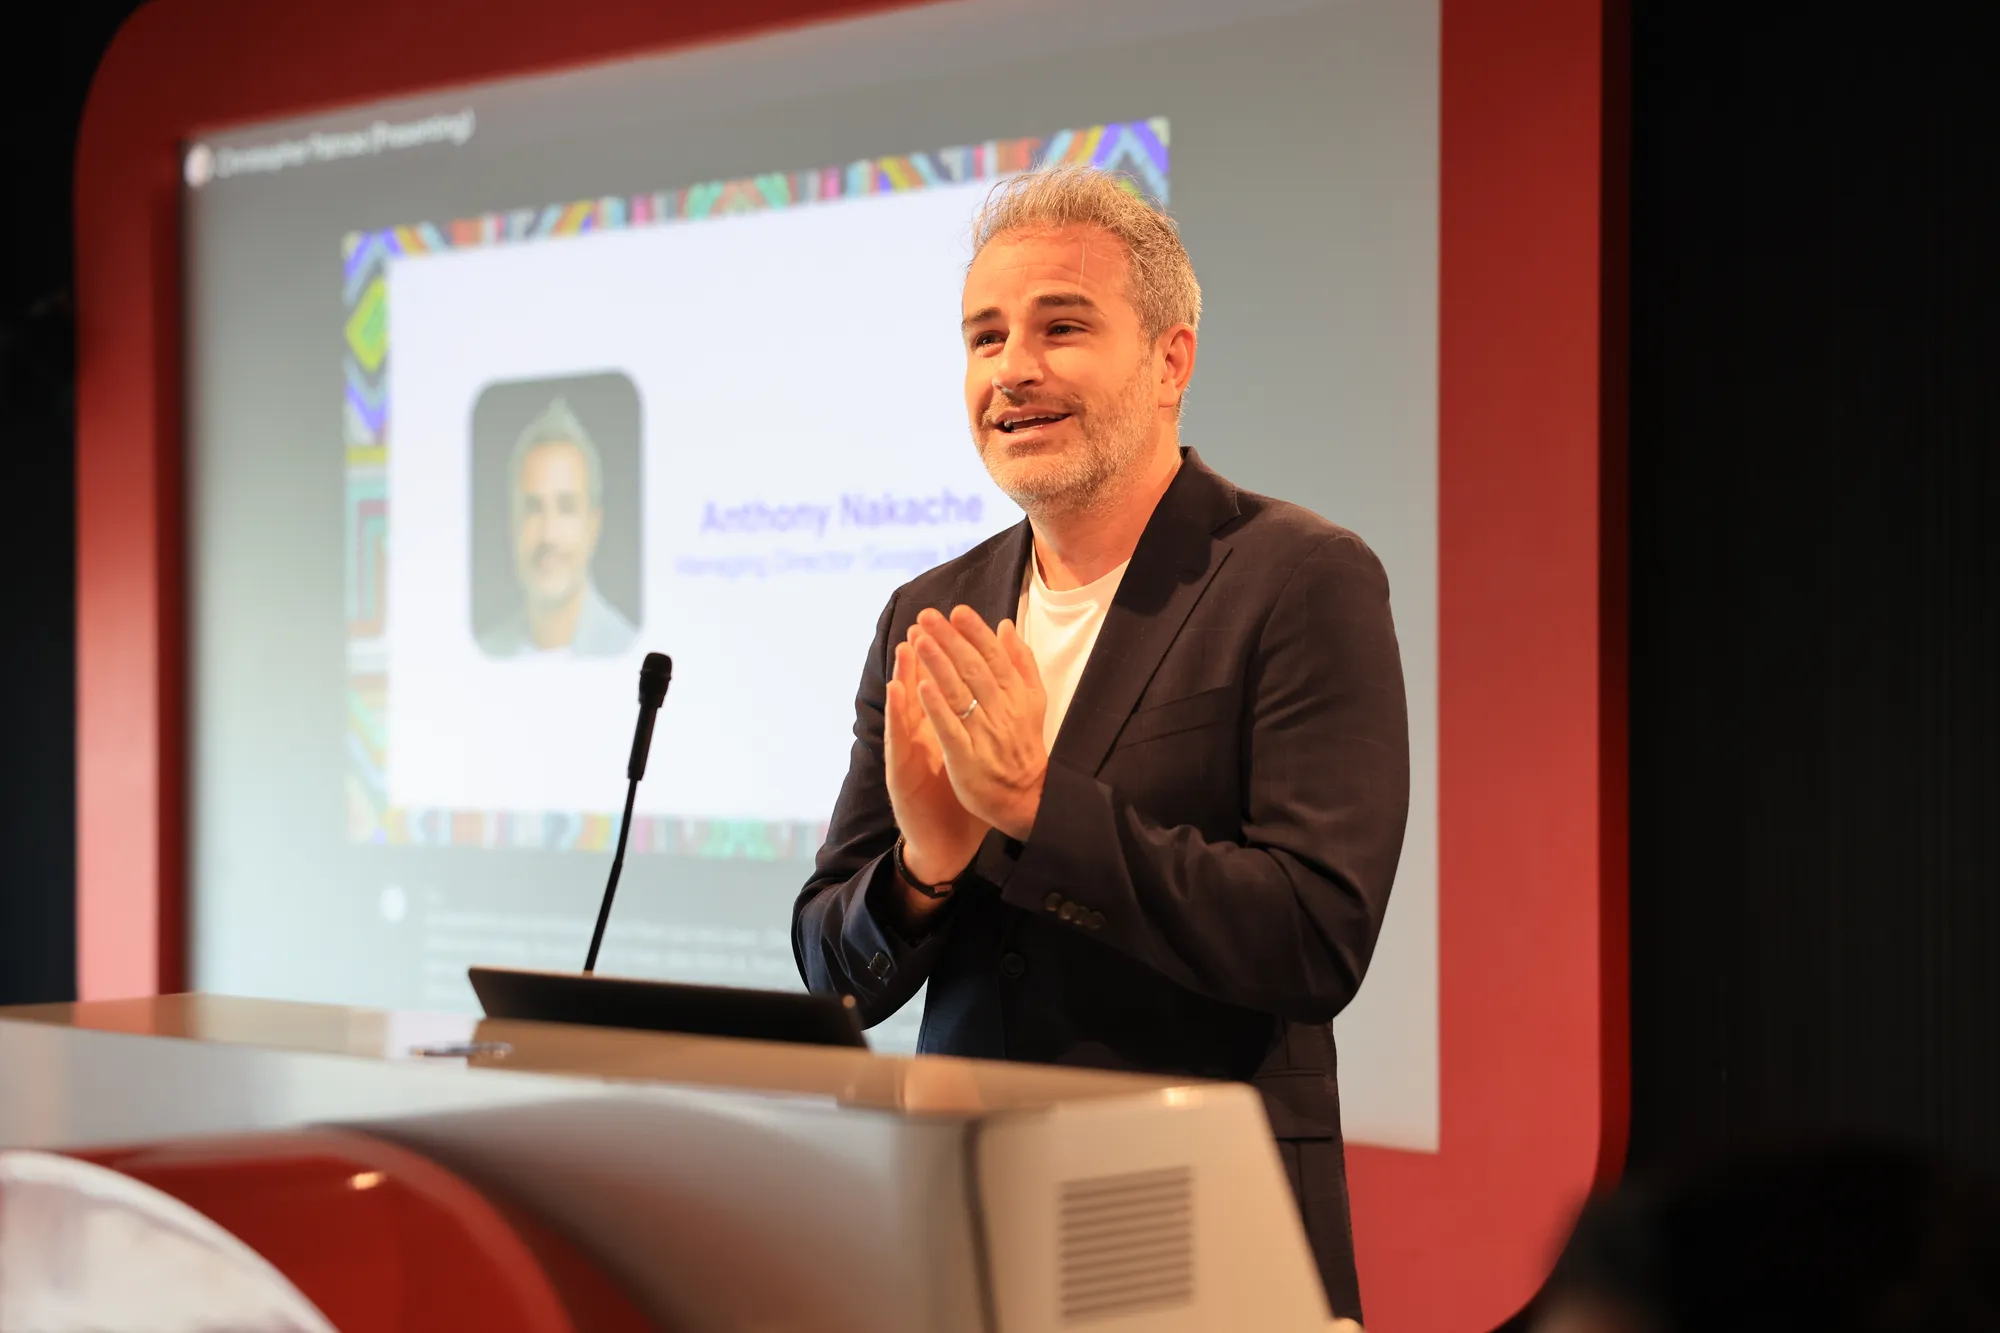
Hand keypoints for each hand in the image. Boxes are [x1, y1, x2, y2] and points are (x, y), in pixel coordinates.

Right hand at [885, 634, 986, 891]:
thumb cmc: (959, 796)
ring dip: (904, 672)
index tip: (950, 625)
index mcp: (940, 729)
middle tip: (922, 623)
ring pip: (905, 706)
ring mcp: (908, 752)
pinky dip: (898, 711)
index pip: (942, 686)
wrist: (945, 842)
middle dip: (923, 655)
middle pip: (921, 688)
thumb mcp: (970, 754)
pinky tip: (899, 689)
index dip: (946, 657)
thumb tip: (993, 694)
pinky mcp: (900, 770)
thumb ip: (976, 723)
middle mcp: (921, 736)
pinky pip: (899, 737)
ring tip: (906, 644)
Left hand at [909, 606, 1048, 840]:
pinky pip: (951, 729)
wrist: (1025, 796)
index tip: (957, 611)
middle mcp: (1002, 711)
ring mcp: (984, 734)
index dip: (975, 633)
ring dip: (938, 665)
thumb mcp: (1033, 700)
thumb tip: (1006, 626)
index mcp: (1016, 694)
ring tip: (919, 640)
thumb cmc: (1022, 743)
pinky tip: (920, 686)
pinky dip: (937, 707)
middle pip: (973, 669)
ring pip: (960, 694)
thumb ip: (1020, 662)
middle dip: (949, 640)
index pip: (995, 656)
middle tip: (927, 616)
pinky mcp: (967, 758)